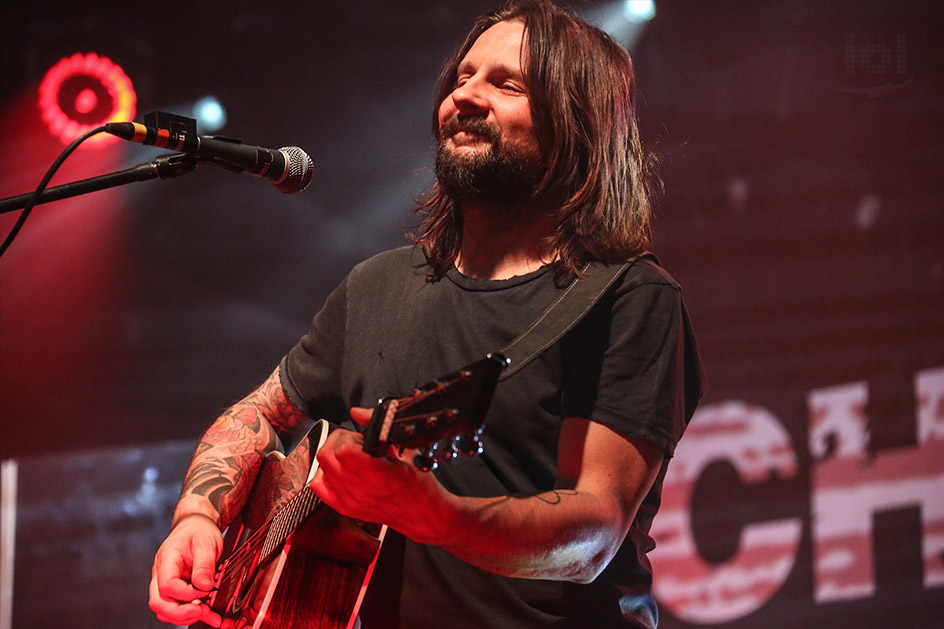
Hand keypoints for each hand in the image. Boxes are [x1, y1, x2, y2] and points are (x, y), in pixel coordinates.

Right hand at [148, 513, 223, 626]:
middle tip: (202, 611)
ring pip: (164, 609)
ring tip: (208, 613)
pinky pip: (175, 606)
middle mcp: (160, 572)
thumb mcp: (207, 543)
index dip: (186, 594)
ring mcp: (164, 582)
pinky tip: (207, 614)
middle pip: (158, 602)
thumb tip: (203, 586)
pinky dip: (189, 614)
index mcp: (167, 558)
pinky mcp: (172, 589)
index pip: (167, 585)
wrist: (197, 525)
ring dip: (185, 616)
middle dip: (180, 613)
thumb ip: (205, 565)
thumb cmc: (199, 531)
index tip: (205, 590)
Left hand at [309, 408, 453, 543]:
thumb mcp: (406, 450)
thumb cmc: (418, 485)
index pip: (344, 448)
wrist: (420, 514)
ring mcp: (349, 500)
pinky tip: (339, 470)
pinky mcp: (344, 507)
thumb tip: (358, 412)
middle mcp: (358, 489)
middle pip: (326, 455)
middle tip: (355, 442)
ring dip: (332, 455)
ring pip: (320, 468)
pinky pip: (318, 486)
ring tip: (348, 456)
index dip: (351, 436)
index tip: (363, 437)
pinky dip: (324, 473)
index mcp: (376, 475)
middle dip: (338, 441)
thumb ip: (379, 428)